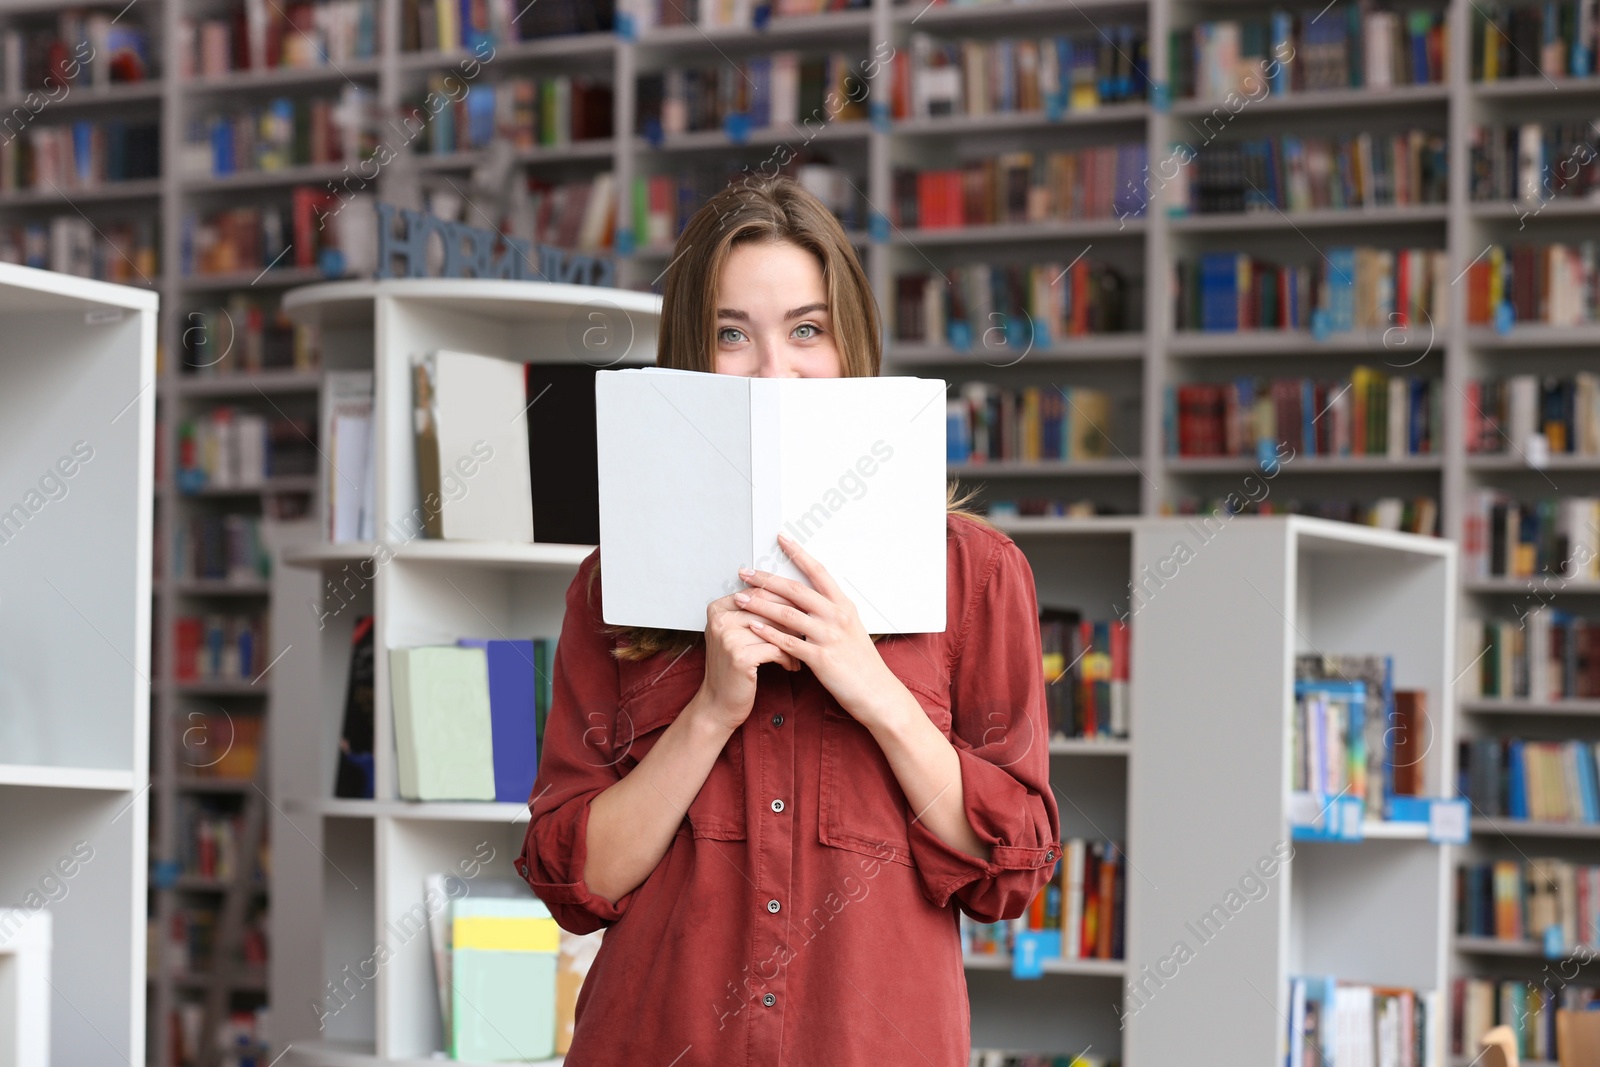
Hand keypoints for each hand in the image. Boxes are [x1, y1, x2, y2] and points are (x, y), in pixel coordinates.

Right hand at [695, 588, 802, 733]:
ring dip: (794, 641)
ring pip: (775, 629)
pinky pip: (776, 649)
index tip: (801, 609)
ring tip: (803, 650)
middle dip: (793, 621)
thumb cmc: (730, 670)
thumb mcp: (736, 636)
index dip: (784, 600)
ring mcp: (728, 637)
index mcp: (718, 609)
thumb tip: (789, 597)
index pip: (758, 593)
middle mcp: (720, 620)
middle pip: (768, 609)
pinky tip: (792, 664)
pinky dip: (788, 657)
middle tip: (808, 630)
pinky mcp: (740, 656)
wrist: (717, 704)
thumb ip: (753, 614)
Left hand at [735, 532, 904, 729]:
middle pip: (796, 589)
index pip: (818, 572)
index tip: (781, 539)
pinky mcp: (821, 658)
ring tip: (741, 598)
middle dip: (767, 579)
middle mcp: (837, 616)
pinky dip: (769, 633)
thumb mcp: (851, 629)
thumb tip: (809, 600)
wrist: (876, 692)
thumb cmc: (862, 663)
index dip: (798, 553)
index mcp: (844, 605)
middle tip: (745, 572)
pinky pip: (788, 642)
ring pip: (787, 613)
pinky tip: (753, 626)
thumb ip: (831, 612)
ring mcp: (829, 636)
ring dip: (760, 604)